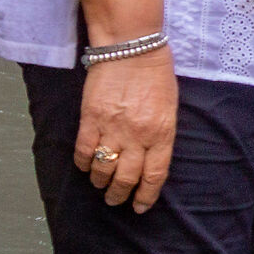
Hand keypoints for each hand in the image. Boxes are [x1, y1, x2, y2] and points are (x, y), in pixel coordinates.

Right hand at [74, 50, 177, 211]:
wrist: (131, 47)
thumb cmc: (156, 74)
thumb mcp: (169, 107)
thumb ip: (161, 134)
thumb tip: (151, 157)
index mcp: (162, 133)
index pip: (154, 175)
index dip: (146, 196)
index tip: (140, 207)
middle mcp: (138, 136)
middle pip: (127, 178)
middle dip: (120, 194)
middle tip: (116, 200)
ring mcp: (113, 128)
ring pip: (104, 169)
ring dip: (101, 181)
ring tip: (101, 184)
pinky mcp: (91, 119)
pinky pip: (84, 152)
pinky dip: (84, 164)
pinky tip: (86, 166)